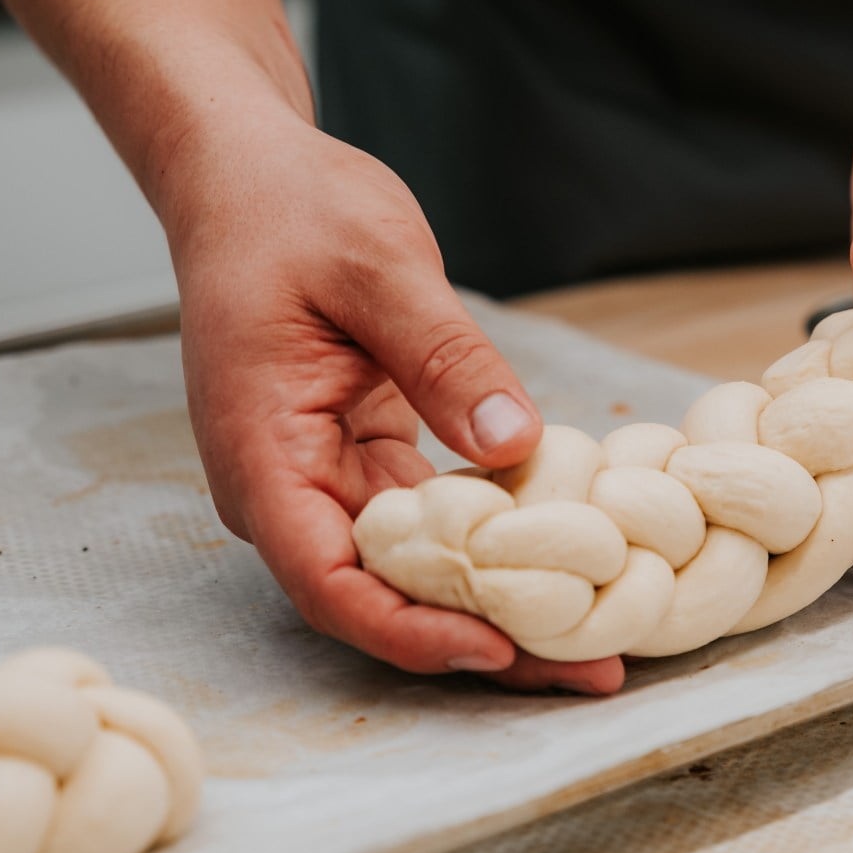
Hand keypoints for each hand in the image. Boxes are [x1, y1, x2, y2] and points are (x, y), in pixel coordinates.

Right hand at [161, 109, 626, 693]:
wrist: (251, 181)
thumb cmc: (290, 210)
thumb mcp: (377, 265)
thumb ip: (444, 355)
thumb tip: (514, 444)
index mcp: (261, 451)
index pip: (327, 579)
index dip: (411, 630)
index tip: (497, 647)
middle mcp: (285, 488)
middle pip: (380, 599)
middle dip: (484, 644)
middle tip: (597, 671)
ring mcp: (325, 482)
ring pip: (413, 576)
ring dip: (499, 609)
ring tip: (601, 642)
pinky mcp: (366, 466)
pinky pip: (433, 532)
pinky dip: (496, 553)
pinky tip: (570, 566)